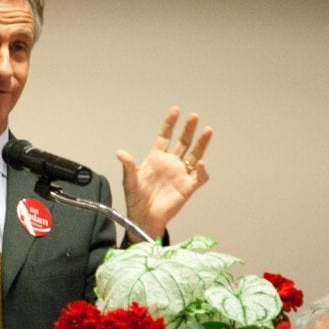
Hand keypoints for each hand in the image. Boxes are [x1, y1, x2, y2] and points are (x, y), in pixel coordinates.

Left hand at [118, 106, 212, 242]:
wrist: (143, 218)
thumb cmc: (136, 199)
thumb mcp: (129, 181)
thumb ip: (128, 166)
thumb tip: (120, 153)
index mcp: (156, 158)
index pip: (165, 136)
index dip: (170, 123)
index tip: (176, 110)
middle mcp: (171, 163)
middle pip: (182, 142)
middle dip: (188, 129)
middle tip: (194, 116)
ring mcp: (180, 175)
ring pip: (194, 155)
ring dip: (201, 144)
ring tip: (207, 131)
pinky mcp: (187, 188)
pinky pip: (198, 177)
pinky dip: (201, 171)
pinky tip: (200, 163)